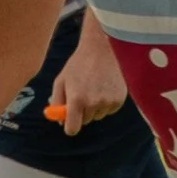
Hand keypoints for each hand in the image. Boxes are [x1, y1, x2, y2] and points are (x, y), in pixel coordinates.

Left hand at [47, 20, 128, 134]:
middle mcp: (93, 103)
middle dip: (82, 111)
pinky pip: (109, 110)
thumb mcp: (61, 81)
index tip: (70, 122)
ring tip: (95, 86)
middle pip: (85, 121)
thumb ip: (57, 102)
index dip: (70, 126)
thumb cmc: (78, 65)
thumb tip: (60, 122)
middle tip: (83, 92)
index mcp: (76, 99)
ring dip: (95, 107)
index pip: (72, 128)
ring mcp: (108, 102)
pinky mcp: (119, 100)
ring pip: (98, 115)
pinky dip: (106, 102)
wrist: (102, 48)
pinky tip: (104, 87)